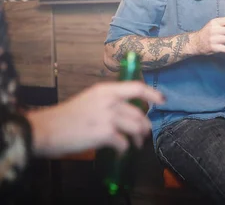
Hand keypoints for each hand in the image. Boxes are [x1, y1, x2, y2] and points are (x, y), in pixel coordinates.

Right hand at [27, 81, 164, 157]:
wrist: (46, 129)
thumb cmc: (66, 116)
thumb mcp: (89, 99)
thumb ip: (109, 101)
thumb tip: (126, 111)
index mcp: (106, 90)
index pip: (137, 88)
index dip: (153, 93)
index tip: (162, 100)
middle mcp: (110, 100)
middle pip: (139, 113)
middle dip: (144, 125)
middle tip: (144, 133)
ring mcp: (108, 117)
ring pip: (136, 128)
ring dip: (139, 138)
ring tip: (136, 145)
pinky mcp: (105, 133)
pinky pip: (124, 143)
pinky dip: (125, 149)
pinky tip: (122, 152)